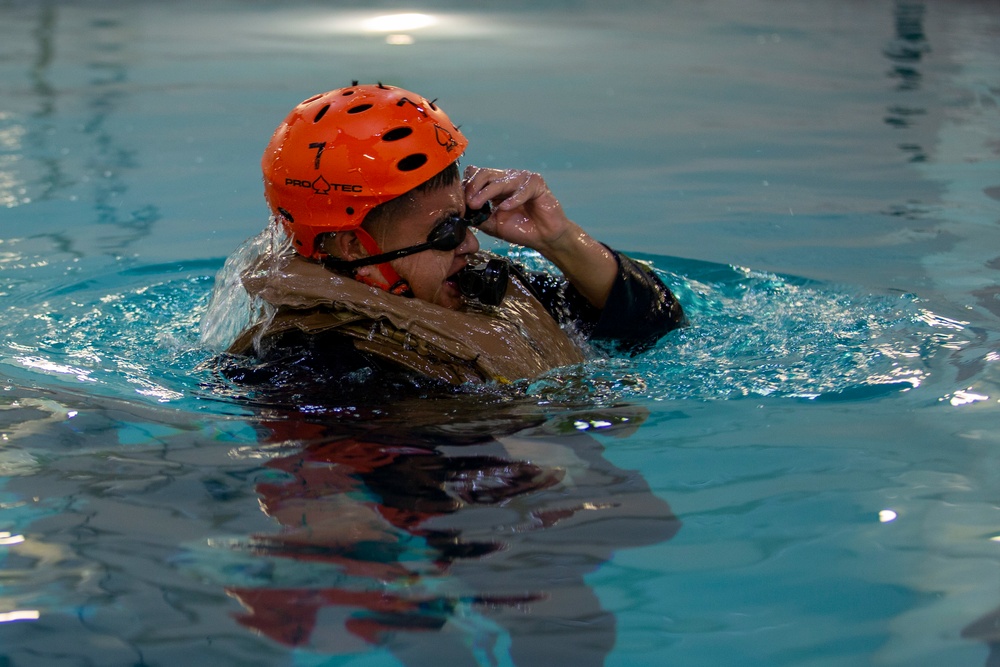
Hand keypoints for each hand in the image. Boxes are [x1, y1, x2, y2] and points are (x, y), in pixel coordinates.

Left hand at [463, 165, 617, 308]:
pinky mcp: (536, 184)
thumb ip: (478, 216)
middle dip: (473, 187)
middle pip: (484, 173)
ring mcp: (521, 179)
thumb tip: (460, 212)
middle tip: (468, 203)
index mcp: (495, 186)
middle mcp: (507, 179)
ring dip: (486, 192)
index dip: (467, 186)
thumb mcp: (493, 225)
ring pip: (500, 180)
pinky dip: (513, 198)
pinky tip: (504, 208)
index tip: (460, 203)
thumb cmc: (520, 229)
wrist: (544, 238)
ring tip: (476, 205)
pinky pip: (522, 189)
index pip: (476, 175)